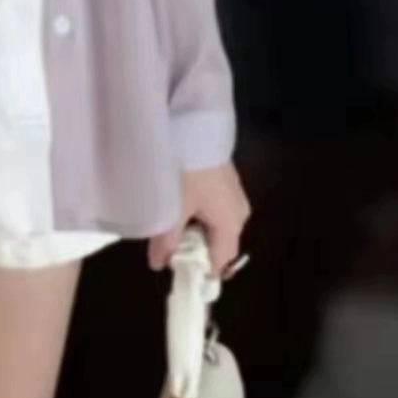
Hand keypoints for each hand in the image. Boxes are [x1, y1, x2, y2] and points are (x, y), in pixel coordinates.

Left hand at [149, 163, 250, 277]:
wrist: (195, 124)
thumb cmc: (187, 169)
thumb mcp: (173, 206)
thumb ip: (166, 239)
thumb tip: (158, 265)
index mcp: (232, 224)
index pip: (221, 262)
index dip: (199, 271)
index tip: (175, 273)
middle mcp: (239, 212)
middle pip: (217, 244)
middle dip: (191, 249)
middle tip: (164, 245)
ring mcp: (232, 194)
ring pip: (211, 225)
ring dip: (190, 229)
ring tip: (164, 223)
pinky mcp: (222, 179)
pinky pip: (210, 208)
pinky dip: (193, 212)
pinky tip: (174, 203)